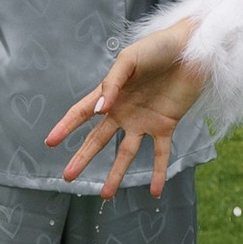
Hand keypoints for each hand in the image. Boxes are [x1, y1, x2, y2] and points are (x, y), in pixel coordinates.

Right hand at [48, 22, 204, 199]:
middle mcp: (123, 111)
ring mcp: (144, 121)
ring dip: (116, 174)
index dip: (65, 126)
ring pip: (126, 153)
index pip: (81, 113)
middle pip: (98, 139)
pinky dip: (159, 172)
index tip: (50, 142)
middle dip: (82, 157)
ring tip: (106, 195)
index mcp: (110, 94)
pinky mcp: (166, 125)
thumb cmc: (158, 48)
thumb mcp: (129, 61)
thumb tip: (98, 110)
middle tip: (67, 177)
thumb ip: (112, 84)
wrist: (193, 49)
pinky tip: (155, 191)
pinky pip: (161, 153)